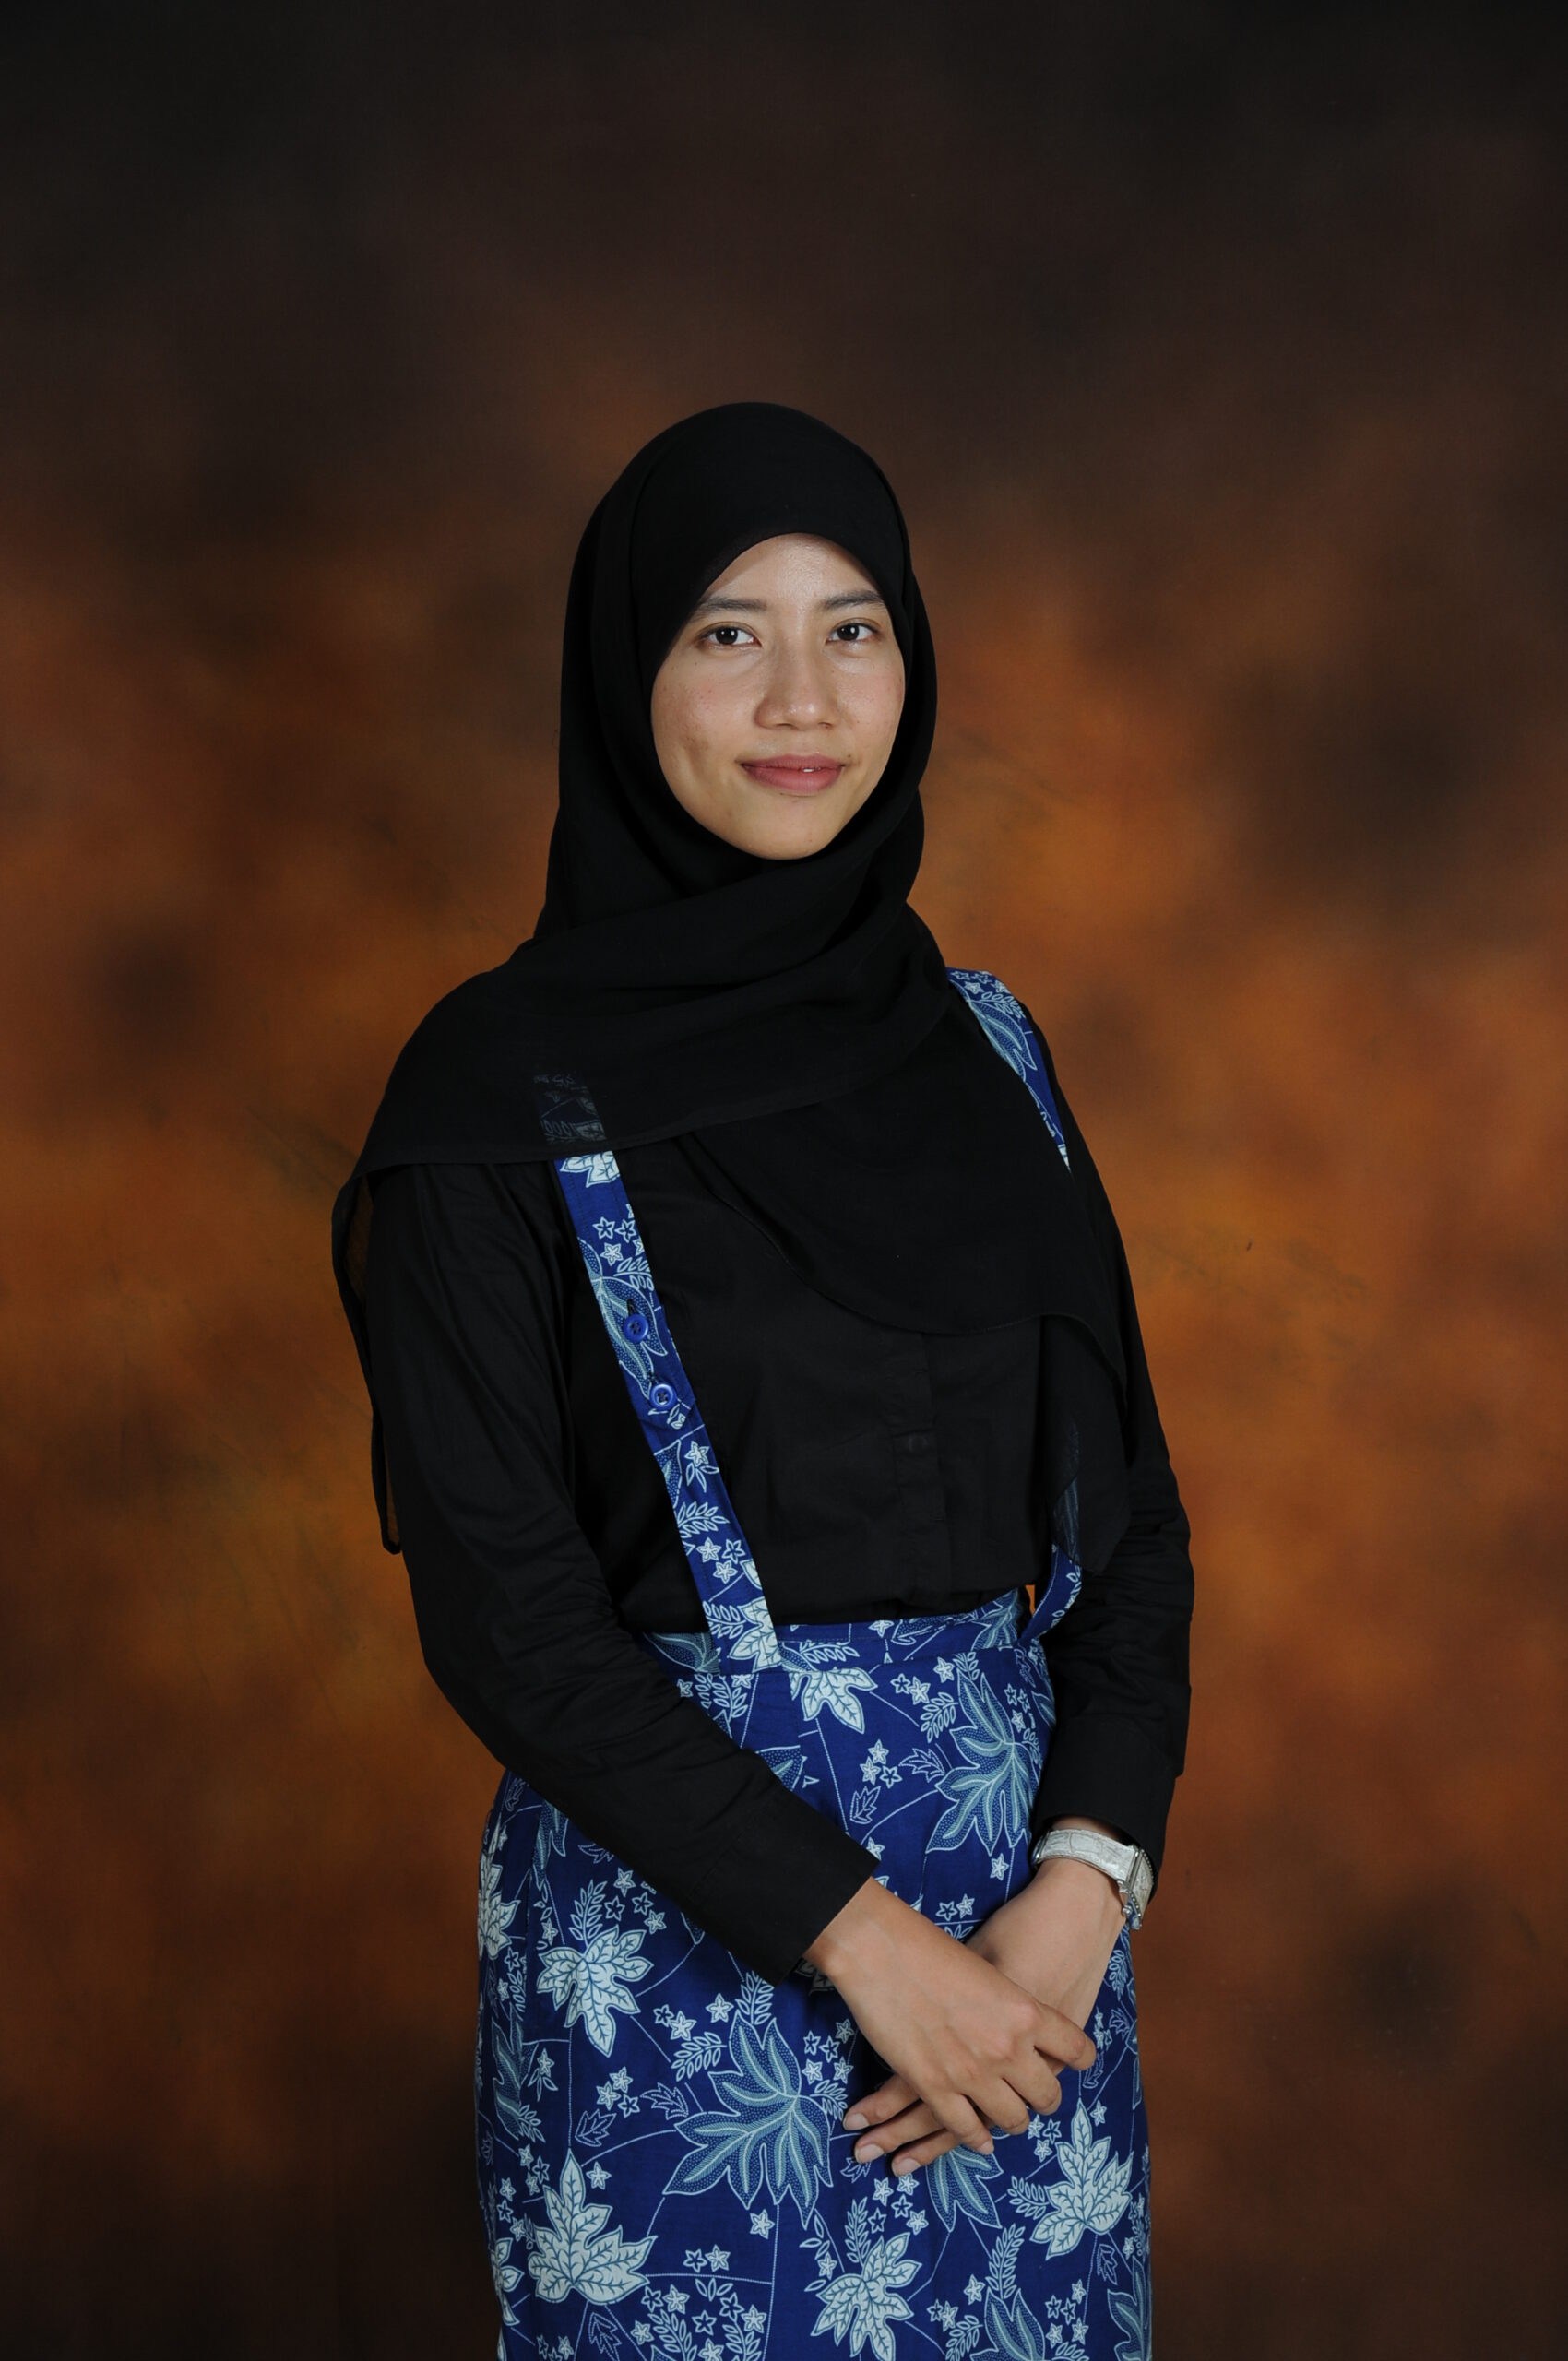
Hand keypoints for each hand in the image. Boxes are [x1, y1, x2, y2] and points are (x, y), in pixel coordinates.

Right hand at [803, 1875, 1095, 2168]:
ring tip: (1012, 2117)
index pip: (1077, 2049)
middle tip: (1039, 2096)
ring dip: (1013, 2120)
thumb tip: (1020, 2022)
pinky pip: (966, 2129)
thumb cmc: (933, 1946)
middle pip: (1047, 2094)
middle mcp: (1008, 2049)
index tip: (1078, 2061)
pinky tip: (980, 2139)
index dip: (1081, 2058)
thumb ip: (1011, 2004)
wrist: (882, 1950)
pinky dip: (976, 2138)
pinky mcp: (935, 2088)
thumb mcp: (990, 1968)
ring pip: (1011, 2119)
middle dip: (1045, 2098)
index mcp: (1027, 2012)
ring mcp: (972, 2074)